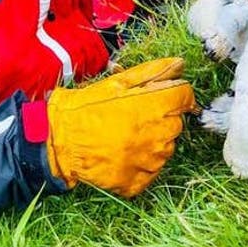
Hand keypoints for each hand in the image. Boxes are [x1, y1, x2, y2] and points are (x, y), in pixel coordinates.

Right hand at [42, 57, 195, 196]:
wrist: (61, 141)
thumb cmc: (88, 108)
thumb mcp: (119, 82)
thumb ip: (153, 72)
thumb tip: (180, 64)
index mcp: (156, 106)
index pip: (186, 97)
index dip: (175, 94)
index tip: (161, 96)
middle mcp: (159, 136)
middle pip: (177, 123)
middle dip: (161, 117)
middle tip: (134, 116)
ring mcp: (150, 162)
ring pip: (165, 148)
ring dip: (153, 141)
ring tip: (126, 135)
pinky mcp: (139, 182)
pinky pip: (151, 171)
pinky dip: (142, 164)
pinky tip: (123, 154)